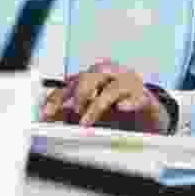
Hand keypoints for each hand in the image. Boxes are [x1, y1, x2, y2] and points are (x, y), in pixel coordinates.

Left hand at [39, 61, 170, 133]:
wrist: (147, 111)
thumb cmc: (116, 107)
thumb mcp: (91, 109)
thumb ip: (72, 111)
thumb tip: (51, 118)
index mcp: (94, 76)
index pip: (71, 82)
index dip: (57, 97)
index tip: (46, 113)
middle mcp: (110, 75)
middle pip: (90, 77)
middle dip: (78, 95)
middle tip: (72, 112)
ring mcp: (128, 83)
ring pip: (111, 88)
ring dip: (96, 105)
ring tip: (86, 120)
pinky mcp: (144, 96)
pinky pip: (136, 97)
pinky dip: (128, 103)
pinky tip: (121, 108)